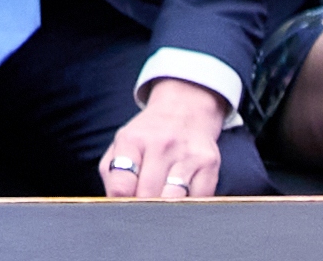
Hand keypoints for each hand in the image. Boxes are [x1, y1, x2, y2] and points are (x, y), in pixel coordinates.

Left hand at [99, 78, 227, 200]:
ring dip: (167, 211)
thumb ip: (113, 174)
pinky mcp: (209, 164)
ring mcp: (186, 154)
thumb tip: (115, 203)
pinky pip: (199, 200)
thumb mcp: (122, 144)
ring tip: (164, 208)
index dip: (121, 203)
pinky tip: (184, 200)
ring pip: (174, 200)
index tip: (125, 208)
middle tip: (144, 213)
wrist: (185, 108)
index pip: (121, 184)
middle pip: (148, 196)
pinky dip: (190, 207)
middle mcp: (160, 144)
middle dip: (144, 210)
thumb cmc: (148, 135)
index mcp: (132, 140)